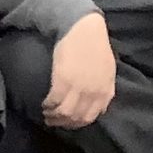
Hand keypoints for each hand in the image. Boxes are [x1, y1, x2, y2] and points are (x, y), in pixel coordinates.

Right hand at [45, 12, 117, 128]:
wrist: (84, 29)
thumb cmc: (96, 45)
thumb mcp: (108, 70)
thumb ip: (104, 89)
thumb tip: (100, 108)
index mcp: (105, 91)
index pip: (91, 117)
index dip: (77, 123)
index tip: (68, 123)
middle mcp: (93, 93)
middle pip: (76, 117)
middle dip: (64, 123)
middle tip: (53, 122)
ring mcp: (78, 88)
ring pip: (64, 113)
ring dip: (53, 117)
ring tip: (46, 114)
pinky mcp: (63, 81)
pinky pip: (54, 101)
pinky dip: (47, 105)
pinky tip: (43, 104)